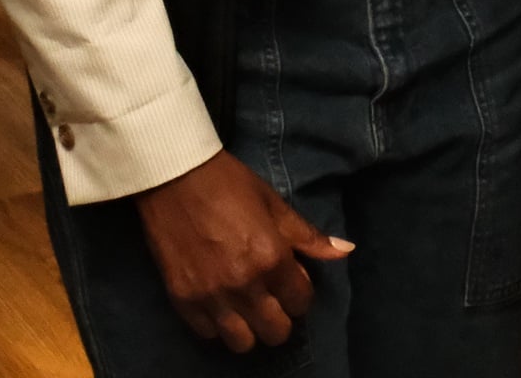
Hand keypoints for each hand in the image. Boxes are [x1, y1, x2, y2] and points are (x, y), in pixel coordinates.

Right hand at [134, 152, 352, 351]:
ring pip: (242, 343)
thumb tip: (346, 250)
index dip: (300, 293)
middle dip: (280, 317)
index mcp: (272, 258)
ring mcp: (211, 297)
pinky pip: (208, 334)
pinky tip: (220, 303)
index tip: (291, 281)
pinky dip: (217, 324)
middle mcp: (244, 285)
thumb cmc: (230, 185)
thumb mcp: (274, 205)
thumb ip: (308, 236)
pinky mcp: (183, 301)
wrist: (174, 177)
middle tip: (271, 298)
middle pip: (276, 332)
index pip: (301, 302)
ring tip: (246, 307)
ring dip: (249, 328)